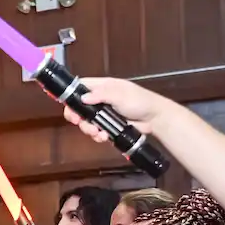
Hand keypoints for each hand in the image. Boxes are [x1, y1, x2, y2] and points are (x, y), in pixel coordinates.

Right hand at [59, 77, 176, 143]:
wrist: (154, 118)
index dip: (72, 96)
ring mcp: (103, 114)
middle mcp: (100, 100)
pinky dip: (97, 136)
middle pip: (79, 107)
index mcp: (102, 87)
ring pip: (86, 122)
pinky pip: (96, 132)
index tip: (70, 107)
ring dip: (88, 129)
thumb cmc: (140, 101)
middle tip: (79, 123)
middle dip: (78, 117)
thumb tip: (84, 98)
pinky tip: (103, 137)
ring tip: (97, 133)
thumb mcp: (121, 95)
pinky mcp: (108, 126)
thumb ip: (102, 95)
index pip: (81, 87)